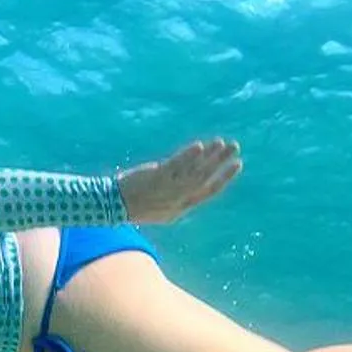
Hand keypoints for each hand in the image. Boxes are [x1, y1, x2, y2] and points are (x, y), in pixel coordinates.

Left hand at [118, 137, 240, 224]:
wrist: (113, 205)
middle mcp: (178, 199)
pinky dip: (189, 156)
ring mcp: (168, 188)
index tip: (237, 164)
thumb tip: (190, 184)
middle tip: (235, 147)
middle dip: (222, 162)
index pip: (209, 191)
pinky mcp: (157, 177)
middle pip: (205, 178)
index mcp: (181, 208)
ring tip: (222, 142)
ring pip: (194, 171)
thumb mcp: (160, 208)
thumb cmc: (135, 205)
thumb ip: (176, 198)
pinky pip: (177, 165)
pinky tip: (200, 145)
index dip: (225, 178)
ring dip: (210, 155)